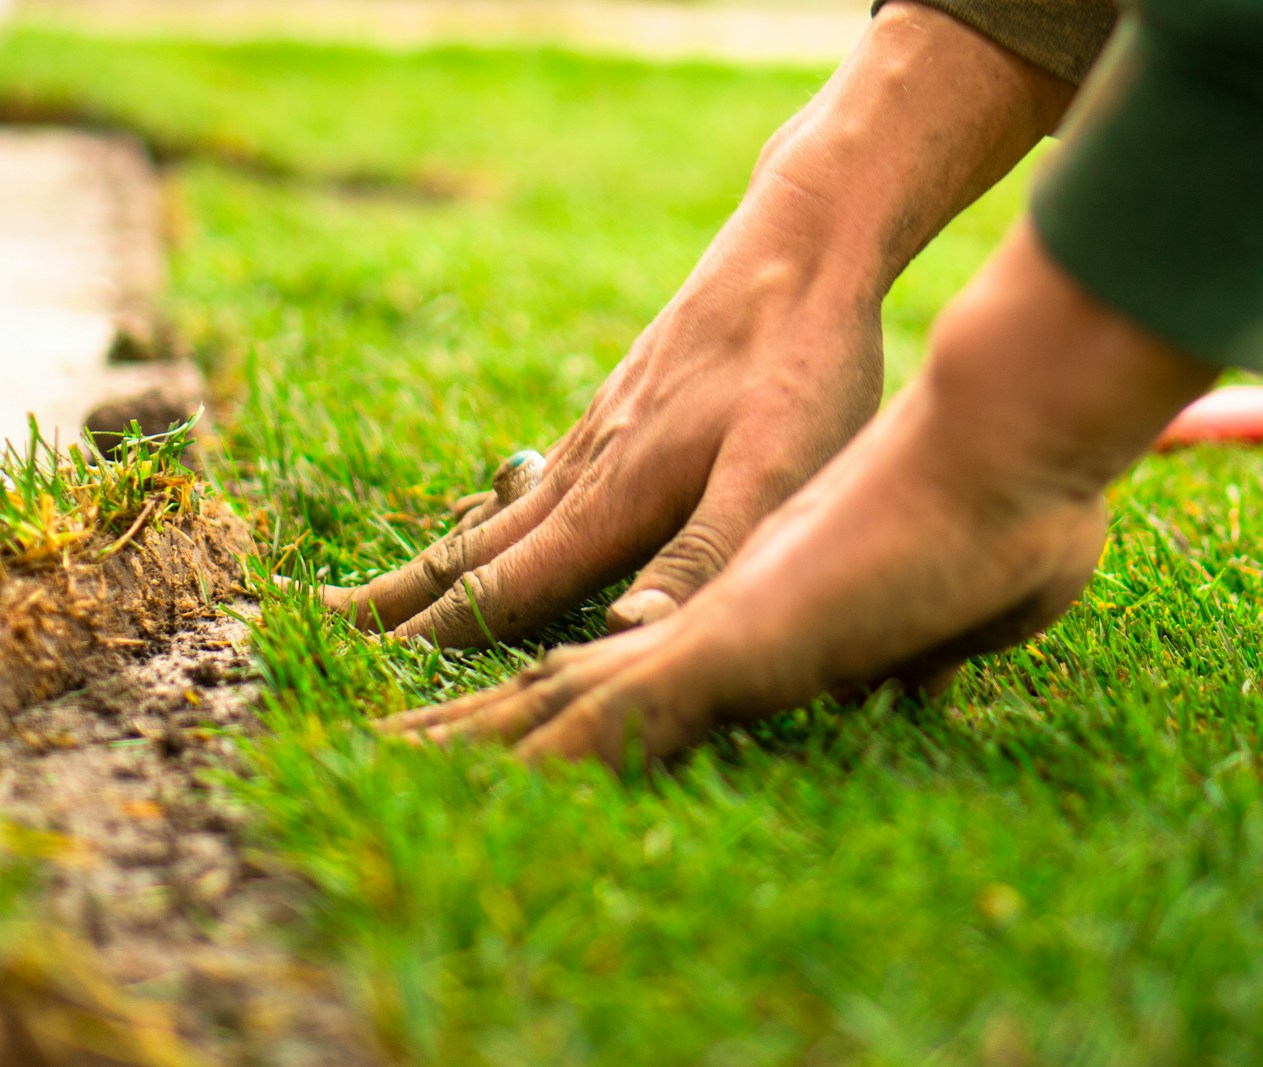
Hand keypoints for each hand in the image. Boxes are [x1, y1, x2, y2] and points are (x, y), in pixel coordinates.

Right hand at [312, 0, 1078, 646]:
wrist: (802, 240)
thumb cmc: (801, 366)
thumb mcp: (774, 472)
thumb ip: (702, 558)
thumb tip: (620, 638)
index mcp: (613, 500)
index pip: (507, 589)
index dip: (440, 640)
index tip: (366, 680)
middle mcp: (588, 468)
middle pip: (478, 550)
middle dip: (404, 600)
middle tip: (323, 629)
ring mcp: (602, 431)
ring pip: (503, 511)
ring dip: (441, 557)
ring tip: (390, 588)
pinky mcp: (626, 405)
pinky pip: (539, 476)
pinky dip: (497, 509)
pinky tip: (502, 505)